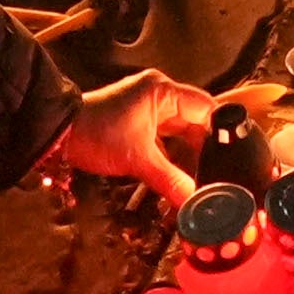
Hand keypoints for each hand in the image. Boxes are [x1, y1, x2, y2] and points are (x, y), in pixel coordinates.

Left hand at [40, 70, 212, 206]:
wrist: (58, 132)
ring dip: (190, 153)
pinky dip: (174, 154)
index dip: (221, 132)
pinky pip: (166, 137)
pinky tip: (184, 174)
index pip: (206, 108)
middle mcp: (160, 95)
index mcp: (164, 92)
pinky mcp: (138, 122)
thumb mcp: (137, 159)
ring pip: (180, 131)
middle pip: (196, 120)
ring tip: (207, 177)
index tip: (235, 157)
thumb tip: (194, 201)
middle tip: (222, 173)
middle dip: (207, 147)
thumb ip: (170, 180)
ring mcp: (148, 108)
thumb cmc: (98, 135)